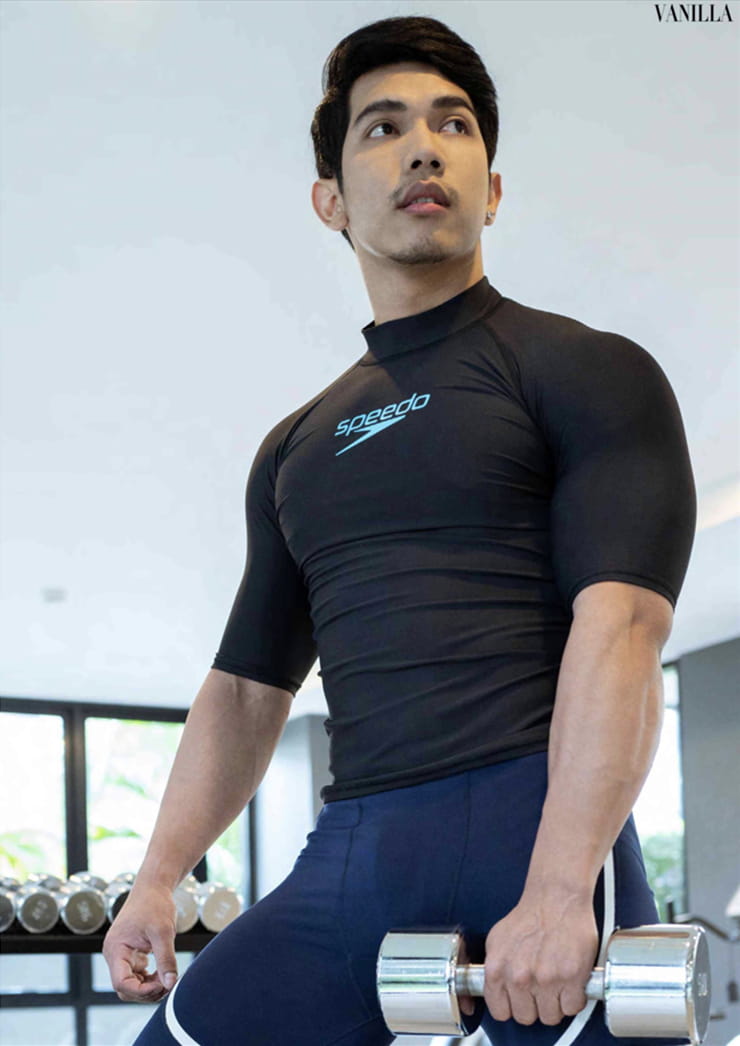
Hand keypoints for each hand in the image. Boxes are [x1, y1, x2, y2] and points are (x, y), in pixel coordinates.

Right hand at [102, 880, 178, 1002]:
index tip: (162, 985)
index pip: (121, 983)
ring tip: (168, 978)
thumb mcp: (164, 931)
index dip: (142, 990)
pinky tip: (162, 973)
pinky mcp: (129, 954)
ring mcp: (121, 955)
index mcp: (116, 949)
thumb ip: (166, 959)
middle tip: (168, 983)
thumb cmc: (155, 904)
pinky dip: (149, 979)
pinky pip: (136, 975)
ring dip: (149, 987)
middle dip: (146, 991)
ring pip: (131, 984)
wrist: (153, 886)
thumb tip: (171, 984)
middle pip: (125, 988)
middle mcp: (114, 955)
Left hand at [481, 890, 598, 1025]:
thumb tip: (495, 991)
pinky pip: (573, 1008)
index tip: (520, 1001)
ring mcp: (546, 979)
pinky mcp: (571, 978)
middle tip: (541, 990)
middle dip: (534, 1006)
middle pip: (526, 1017)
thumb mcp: (498, 940)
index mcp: (497, 969)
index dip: (512, 1007)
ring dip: (556, 1004)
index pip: (500, 1012)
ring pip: (550, 1017)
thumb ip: (495, 969)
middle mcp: (519, 977)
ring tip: (557, 984)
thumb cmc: (530, 916)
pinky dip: (574, 998)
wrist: (556, 897)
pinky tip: (571, 982)